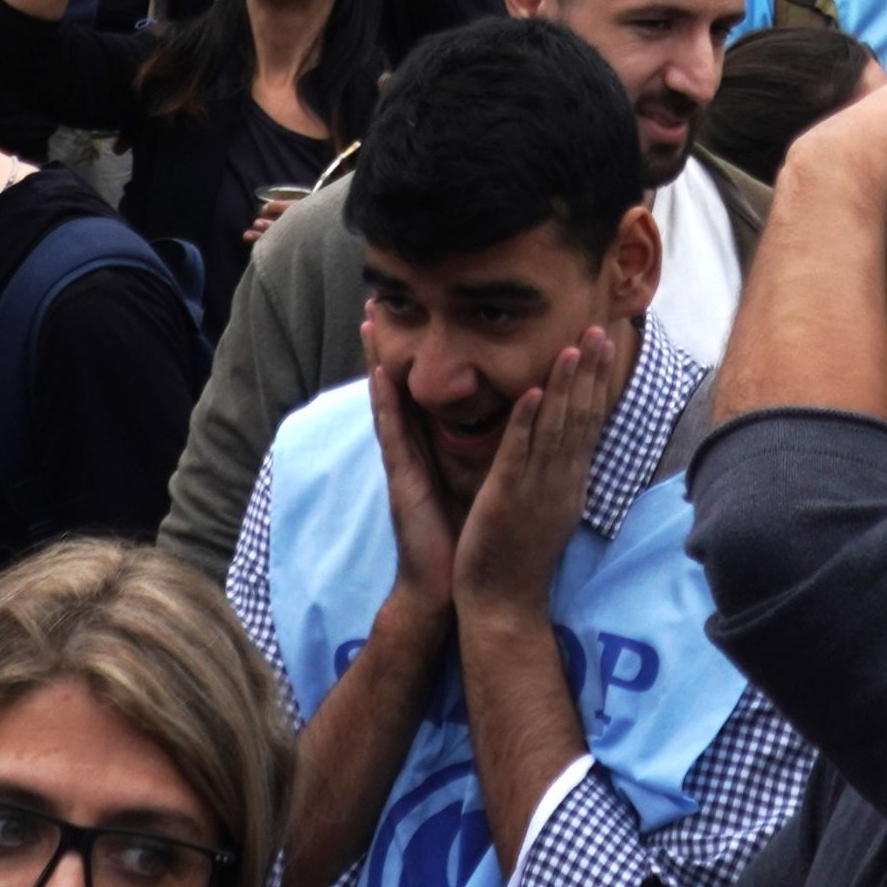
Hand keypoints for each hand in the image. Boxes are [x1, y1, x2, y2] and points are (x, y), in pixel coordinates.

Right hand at [365, 317, 460, 608]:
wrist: (454, 587)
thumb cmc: (468, 535)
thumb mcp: (483, 480)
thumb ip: (487, 448)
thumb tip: (516, 413)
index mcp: (435, 448)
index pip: (426, 391)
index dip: (418, 353)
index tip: (415, 312)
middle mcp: (415, 449)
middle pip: (400, 386)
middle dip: (388, 345)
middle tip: (377, 298)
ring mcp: (405, 463)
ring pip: (390, 401)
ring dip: (377, 360)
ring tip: (370, 320)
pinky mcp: (403, 481)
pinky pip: (394, 435)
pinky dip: (386, 404)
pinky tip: (381, 376)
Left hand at [451, 320, 633, 618]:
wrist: (505, 603)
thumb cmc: (521, 556)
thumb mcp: (549, 507)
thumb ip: (556, 471)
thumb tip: (564, 440)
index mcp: (571, 481)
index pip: (590, 422)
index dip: (597, 381)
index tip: (604, 343)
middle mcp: (562, 480)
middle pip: (582, 417)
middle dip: (590, 371)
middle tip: (600, 329)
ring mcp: (537, 489)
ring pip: (556, 429)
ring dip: (565, 386)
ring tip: (572, 346)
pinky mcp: (508, 498)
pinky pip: (520, 454)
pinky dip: (527, 423)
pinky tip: (534, 394)